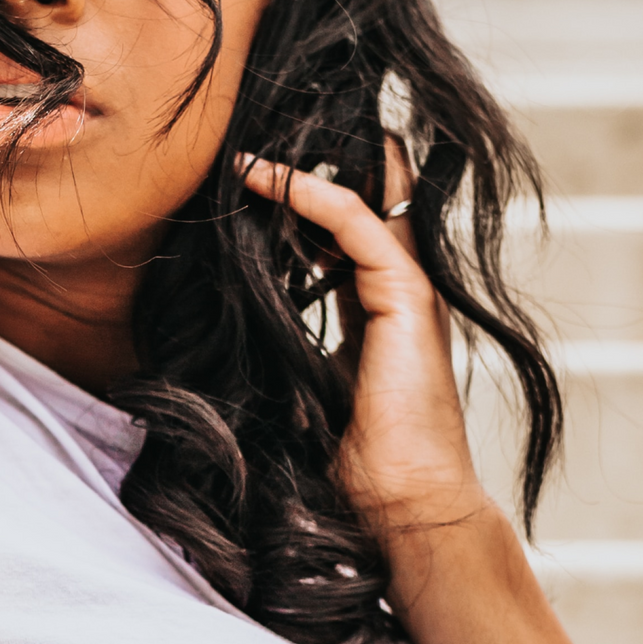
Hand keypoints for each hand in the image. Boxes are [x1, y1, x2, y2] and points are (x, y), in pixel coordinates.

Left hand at [238, 139, 490, 531]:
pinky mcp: (409, 300)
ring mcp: (412, 292)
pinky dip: (311, 196)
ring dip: (305, 170)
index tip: (256, 172)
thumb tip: (230, 327)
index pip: (352, 232)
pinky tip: (268, 179)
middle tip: (260, 137)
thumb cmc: (355, 462)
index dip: (310, 197)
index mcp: (381, 311)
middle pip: (370, 201)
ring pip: (365, 201)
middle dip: (320, 165)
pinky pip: (357, 227)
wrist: (403, 506)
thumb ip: (287, 343)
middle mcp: (402, 292)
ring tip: (250, 147)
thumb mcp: (307, 382)